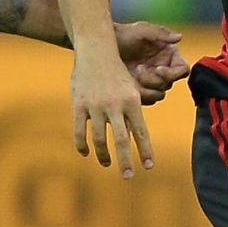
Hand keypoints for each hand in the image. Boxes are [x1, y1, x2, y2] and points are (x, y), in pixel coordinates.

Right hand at [72, 46, 153, 178]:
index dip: (145, 151)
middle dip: (125, 161)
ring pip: (99, 139)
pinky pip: (79, 131)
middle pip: (121, 140)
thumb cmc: (116, 72)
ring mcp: (95, 105)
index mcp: (132, 101)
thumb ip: (132, 114)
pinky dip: (82, 145)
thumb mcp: (130, 90)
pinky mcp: (79, 105)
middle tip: (128, 176)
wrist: (96, 50)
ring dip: (104, 155)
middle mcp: (115, 105)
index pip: (141, 132)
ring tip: (107, 163)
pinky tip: (85, 153)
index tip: (148, 167)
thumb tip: (135, 138)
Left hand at [113, 20, 190, 105]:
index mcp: (169, 55)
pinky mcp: (139, 91)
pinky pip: (145, 101)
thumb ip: (160, 33)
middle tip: (138, 70)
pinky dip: (138, 96)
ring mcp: (151, 81)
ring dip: (146, 90)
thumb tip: (179, 37)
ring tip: (132, 76)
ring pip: (158, 95)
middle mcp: (163, 69)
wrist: (100, 46)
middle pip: (168, 85)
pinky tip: (126, 84)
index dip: (173, 73)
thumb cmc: (122, 34)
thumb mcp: (141, 30)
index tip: (157, 69)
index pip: (183, 70)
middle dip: (153, 80)